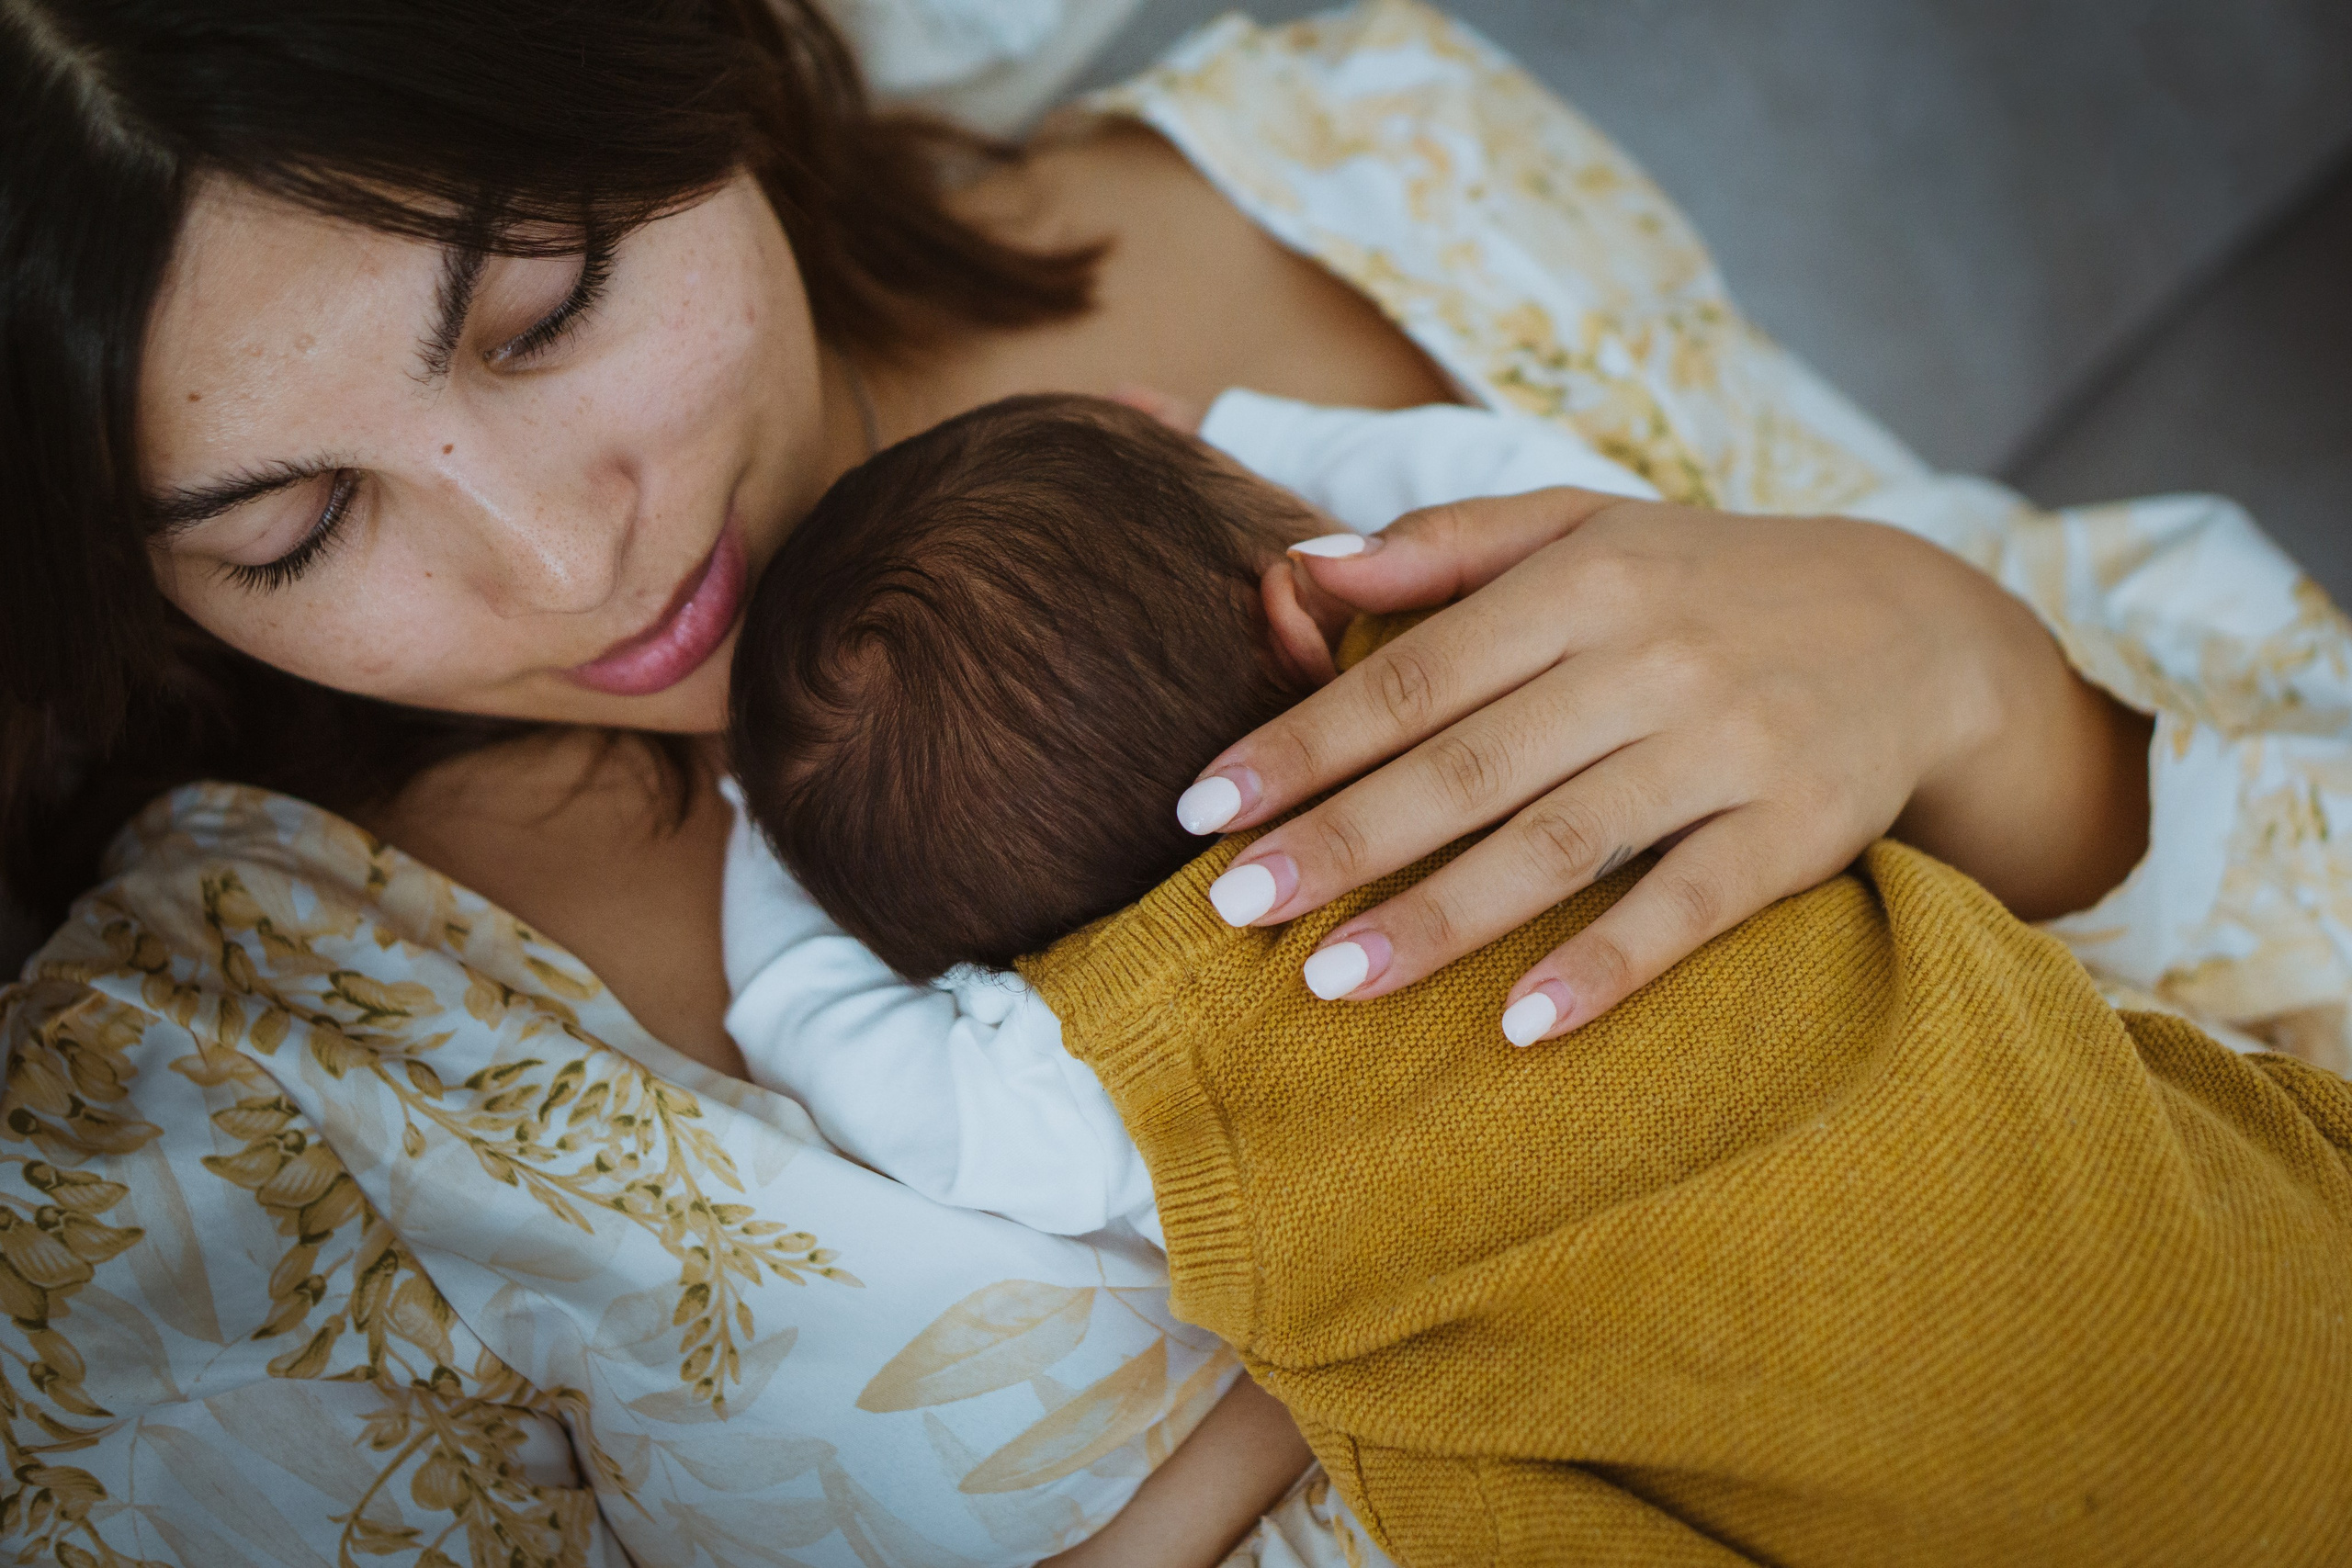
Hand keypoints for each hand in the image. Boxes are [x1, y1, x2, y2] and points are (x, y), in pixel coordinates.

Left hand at [1175, 489, 2151, 1044]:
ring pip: (1560, 841)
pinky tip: (1518, 1025)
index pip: (1414, 676)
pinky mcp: (1796, 831)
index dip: (1304, 743)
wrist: (1924, 630)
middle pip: (1467, 764)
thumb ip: (1446, 544)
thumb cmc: (1712, 583)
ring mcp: (1728, 746)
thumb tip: (1299, 569)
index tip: (1203, 807)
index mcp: (1583, 581)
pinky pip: (1688, 908)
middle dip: (1339, 839)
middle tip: (1229, 907)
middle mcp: (1650, 658)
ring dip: (1441, 917)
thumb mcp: (1590, 526)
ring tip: (1329, 980)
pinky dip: (1606, 966)